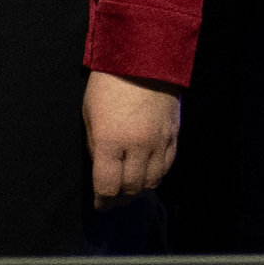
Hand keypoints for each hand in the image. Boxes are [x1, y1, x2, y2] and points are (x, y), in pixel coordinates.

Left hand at [85, 73, 183, 205]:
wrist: (144, 59)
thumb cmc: (108, 85)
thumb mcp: (90, 116)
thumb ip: (96, 146)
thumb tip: (103, 168)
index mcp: (110, 142)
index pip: (107, 185)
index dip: (103, 201)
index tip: (100, 205)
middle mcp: (137, 146)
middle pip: (131, 187)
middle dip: (120, 199)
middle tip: (113, 202)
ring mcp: (158, 141)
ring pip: (153, 180)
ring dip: (140, 190)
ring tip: (131, 191)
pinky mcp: (173, 134)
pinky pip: (167, 165)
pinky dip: (157, 175)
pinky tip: (149, 175)